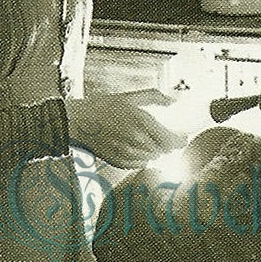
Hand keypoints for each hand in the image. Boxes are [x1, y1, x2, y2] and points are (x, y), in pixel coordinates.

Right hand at [66, 92, 185, 169]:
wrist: (78, 122)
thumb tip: (173, 100)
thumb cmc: (102, 107)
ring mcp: (127, 153)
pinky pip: (139, 165)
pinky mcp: (118, 162)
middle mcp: (136, 139)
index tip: (182, 138)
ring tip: (146, 141)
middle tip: (163, 137)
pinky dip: (141, 158)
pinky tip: (135, 148)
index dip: (180, 141)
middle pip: (164, 151)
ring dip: (154, 151)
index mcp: (142, 121)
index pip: (171, 140)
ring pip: (152, 159)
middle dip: (166, 145)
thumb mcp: (129, 96)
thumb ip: (154, 97)